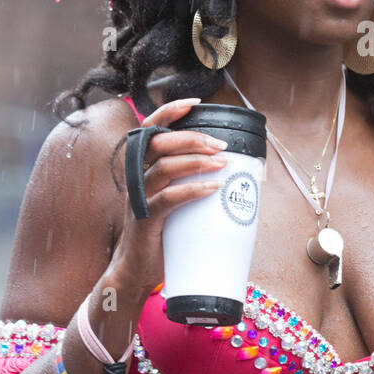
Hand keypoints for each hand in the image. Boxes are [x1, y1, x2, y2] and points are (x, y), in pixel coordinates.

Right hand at [109, 96, 229, 295]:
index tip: (195, 104)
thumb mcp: (175, 199)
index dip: (169, 113)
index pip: (151, 130)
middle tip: (221, 145)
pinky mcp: (146, 219)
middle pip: (159, 144)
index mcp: (144, 167)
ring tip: (222, 162)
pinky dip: (193, 190)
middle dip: (193, 138)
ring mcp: (140, 198)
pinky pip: (168, 198)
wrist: (138, 269)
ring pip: (164, 167)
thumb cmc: (162, 231)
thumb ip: (192, 181)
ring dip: (196, 161)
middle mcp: (138, 178)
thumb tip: (234, 170)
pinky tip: (213, 188)